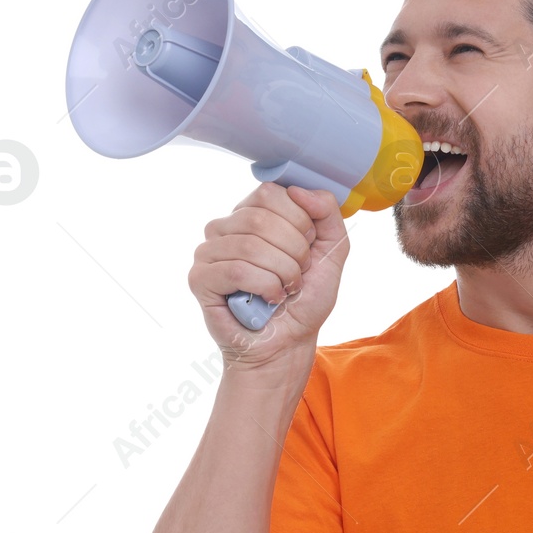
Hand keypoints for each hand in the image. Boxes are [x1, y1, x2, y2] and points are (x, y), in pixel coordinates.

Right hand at [188, 183, 348, 367]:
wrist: (289, 342)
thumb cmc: (305, 298)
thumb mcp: (332, 250)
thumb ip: (328, 213)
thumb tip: (300, 190)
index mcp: (253, 212)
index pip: (271, 193)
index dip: (299, 222)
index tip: (307, 248)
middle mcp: (225, 227)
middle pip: (261, 217)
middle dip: (295, 251)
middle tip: (297, 274)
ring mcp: (209, 251)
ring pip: (249, 245)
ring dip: (283, 273)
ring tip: (286, 289)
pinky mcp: (200, 278)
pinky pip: (235, 271)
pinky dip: (265, 287)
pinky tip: (270, 299)